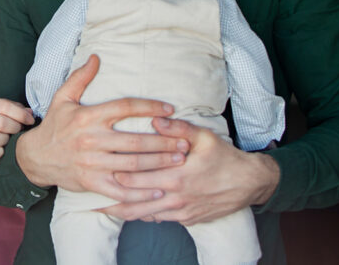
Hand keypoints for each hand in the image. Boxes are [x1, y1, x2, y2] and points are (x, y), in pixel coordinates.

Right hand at [0, 95, 34, 166]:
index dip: (21, 114)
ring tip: (6, 138)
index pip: (5, 106)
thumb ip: (12, 108)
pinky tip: (0, 148)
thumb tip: (30, 113)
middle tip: (19, 129)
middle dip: (15, 127)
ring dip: (6, 140)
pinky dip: (0, 152)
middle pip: (2, 123)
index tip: (30, 120)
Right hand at [16, 55, 189, 202]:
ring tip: (179, 159)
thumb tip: (96, 57)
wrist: (35, 157)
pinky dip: (141, 193)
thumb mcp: (62, 98)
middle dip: (163, 141)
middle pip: (135, 140)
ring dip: (159, 163)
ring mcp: (92, 163)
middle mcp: (91, 139)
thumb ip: (80, 77)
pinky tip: (159, 189)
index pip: (125, 107)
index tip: (170, 108)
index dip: (149, 106)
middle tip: (184, 141)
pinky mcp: (91, 182)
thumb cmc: (54, 126)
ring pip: (133, 164)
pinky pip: (121, 189)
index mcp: (87, 116)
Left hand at [101, 117, 280, 224]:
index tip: (97, 169)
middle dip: (110, 196)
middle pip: (134, 199)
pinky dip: (141, 216)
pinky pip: (158, 219)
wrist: (250, 184)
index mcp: (176, 176)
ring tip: (100, 208)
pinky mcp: (187, 219)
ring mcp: (181, 212)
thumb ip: (177, 128)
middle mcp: (176, 198)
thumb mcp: (204, 137)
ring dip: (121, 211)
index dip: (115, 174)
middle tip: (88, 192)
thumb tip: (154, 117)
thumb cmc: (225, 157)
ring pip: (144, 215)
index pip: (138, 177)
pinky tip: (127, 212)